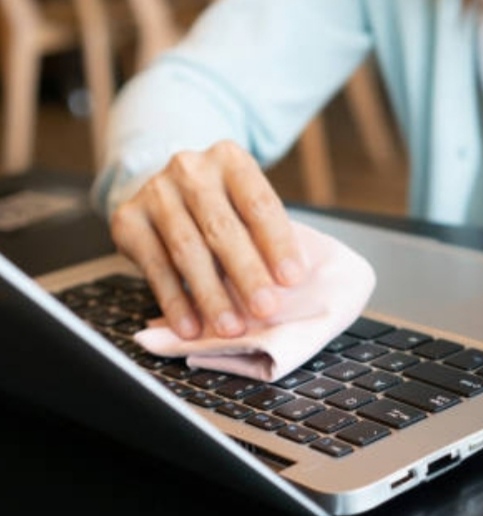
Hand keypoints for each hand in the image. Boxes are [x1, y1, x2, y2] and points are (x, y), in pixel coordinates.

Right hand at [109, 140, 306, 338]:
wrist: (163, 187)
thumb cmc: (220, 205)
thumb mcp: (246, 207)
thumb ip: (264, 238)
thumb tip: (286, 288)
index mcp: (230, 160)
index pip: (258, 204)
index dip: (278, 243)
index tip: (292, 279)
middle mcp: (190, 169)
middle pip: (222, 228)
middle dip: (247, 274)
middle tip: (265, 309)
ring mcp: (155, 191)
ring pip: (187, 250)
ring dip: (211, 295)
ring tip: (230, 327)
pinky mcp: (128, 219)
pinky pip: (154, 267)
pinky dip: (175, 302)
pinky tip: (190, 326)